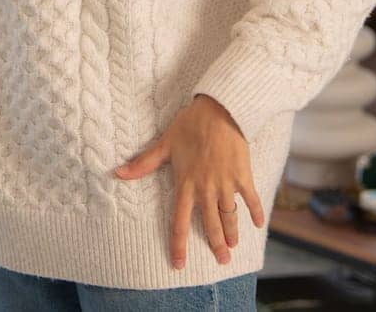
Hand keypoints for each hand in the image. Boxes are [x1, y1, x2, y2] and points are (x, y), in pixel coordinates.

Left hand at [112, 93, 264, 270]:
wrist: (219, 110)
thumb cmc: (189, 125)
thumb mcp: (164, 144)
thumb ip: (143, 163)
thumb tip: (117, 172)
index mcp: (185, 184)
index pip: (179, 221)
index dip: (178, 244)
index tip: (179, 263)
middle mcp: (206, 189)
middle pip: (210, 224)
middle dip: (215, 245)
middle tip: (221, 262)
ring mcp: (226, 183)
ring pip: (229, 215)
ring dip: (232, 233)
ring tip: (233, 247)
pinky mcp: (242, 175)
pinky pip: (250, 198)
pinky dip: (254, 211)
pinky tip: (258, 224)